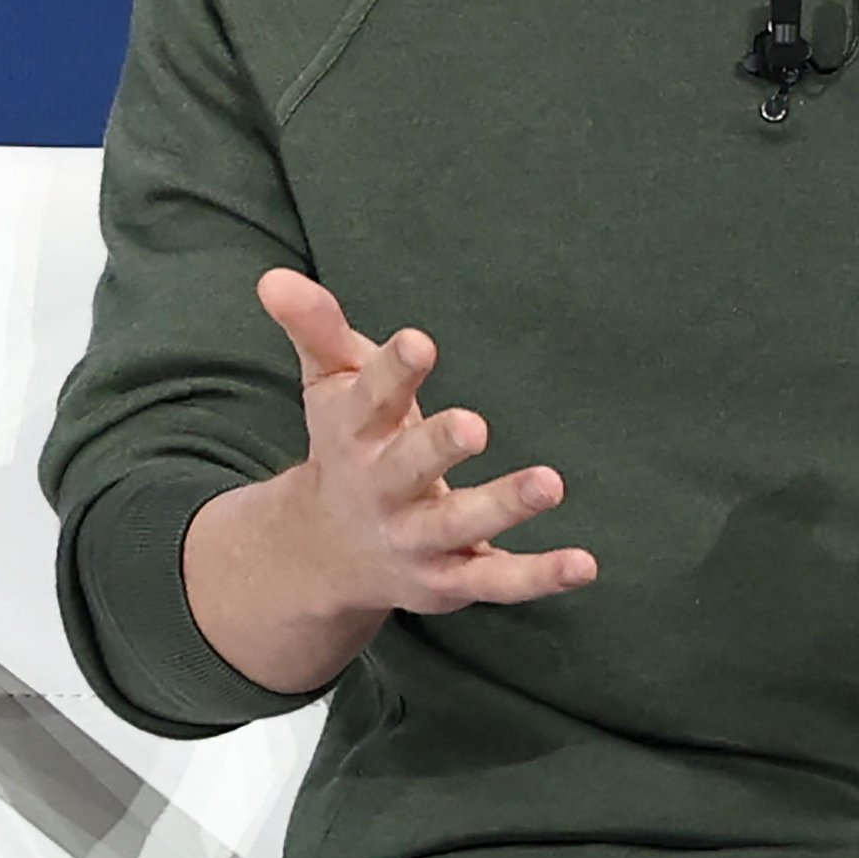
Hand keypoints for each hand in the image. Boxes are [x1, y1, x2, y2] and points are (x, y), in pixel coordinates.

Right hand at [255, 267, 596, 614]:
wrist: (328, 553)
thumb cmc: (345, 444)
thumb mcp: (328, 383)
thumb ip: (315, 328)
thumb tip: (273, 277)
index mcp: (353, 435)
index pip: (370, 399)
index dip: (394, 372)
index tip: (420, 343)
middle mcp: (381, 491)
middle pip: (407, 469)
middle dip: (436, 448)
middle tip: (474, 425)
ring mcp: (417, 541)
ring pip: (459, 526)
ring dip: (502, 507)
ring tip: (548, 482)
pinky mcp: (452, 579)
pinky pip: (499, 581)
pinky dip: (540, 575)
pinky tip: (585, 563)